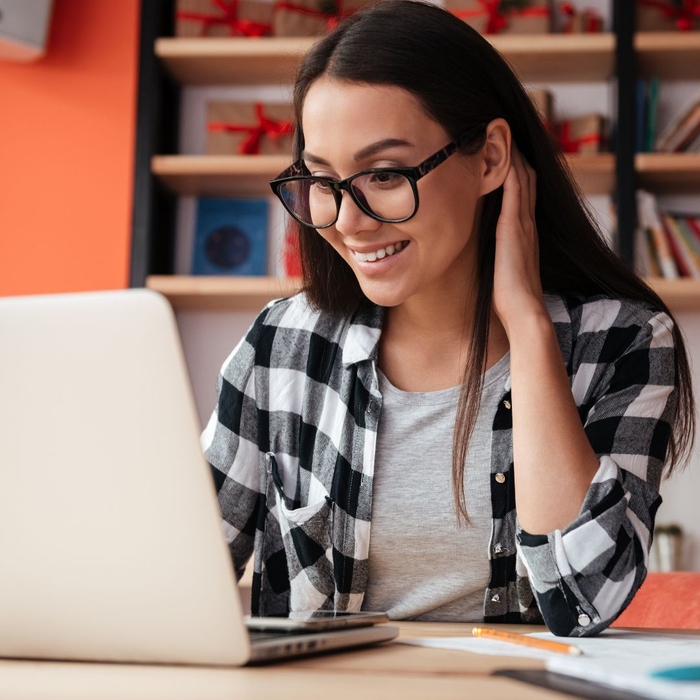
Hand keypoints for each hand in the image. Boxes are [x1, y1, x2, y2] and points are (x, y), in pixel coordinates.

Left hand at [492, 141, 546, 334]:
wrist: (523, 310)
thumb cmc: (509, 296)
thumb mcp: (503, 268)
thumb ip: (500, 253)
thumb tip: (490, 252)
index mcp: (524, 232)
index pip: (524, 191)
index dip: (517, 168)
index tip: (504, 150)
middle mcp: (527, 222)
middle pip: (527, 176)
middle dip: (517, 153)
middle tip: (503, 129)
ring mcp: (523, 222)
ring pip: (523, 176)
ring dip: (514, 153)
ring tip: (502, 129)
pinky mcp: (514, 227)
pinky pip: (516, 188)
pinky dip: (511, 167)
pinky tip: (503, 150)